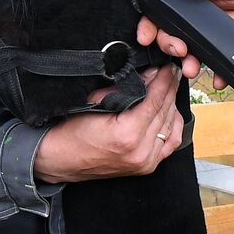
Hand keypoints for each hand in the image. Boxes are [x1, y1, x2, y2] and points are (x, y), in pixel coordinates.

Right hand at [33, 65, 184, 181]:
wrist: (61, 158)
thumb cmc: (73, 129)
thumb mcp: (96, 101)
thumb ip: (127, 88)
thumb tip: (151, 74)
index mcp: (128, 134)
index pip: (155, 100)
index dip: (164, 80)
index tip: (168, 67)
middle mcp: (141, 151)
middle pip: (165, 112)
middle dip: (169, 89)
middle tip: (171, 72)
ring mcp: (145, 162)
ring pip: (170, 126)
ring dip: (172, 105)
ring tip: (169, 88)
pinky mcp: (147, 166)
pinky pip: (170, 142)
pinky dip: (172, 125)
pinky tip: (170, 111)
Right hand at [136, 0, 233, 87]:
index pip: (162, 11)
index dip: (150, 25)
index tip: (146, 37)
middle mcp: (192, 18)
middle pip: (172, 36)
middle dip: (170, 46)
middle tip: (179, 51)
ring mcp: (206, 33)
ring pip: (190, 53)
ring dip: (188, 63)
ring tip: (192, 70)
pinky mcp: (220, 45)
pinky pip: (214, 62)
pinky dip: (216, 74)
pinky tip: (218, 80)